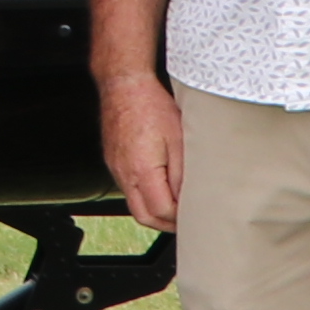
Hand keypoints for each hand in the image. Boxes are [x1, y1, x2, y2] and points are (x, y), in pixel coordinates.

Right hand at [94, 66, 182, 233]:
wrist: (124, 85)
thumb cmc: (152, 106)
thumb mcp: (179, 140)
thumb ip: (183, 174)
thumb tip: (188, 198)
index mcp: (142, 171)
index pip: (162, 211)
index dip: (181, 218)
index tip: (196, 213)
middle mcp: (125, 174)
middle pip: (144, 216)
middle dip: (166, 224)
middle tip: (186, 220)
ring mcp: (116, 168)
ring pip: (134, 204)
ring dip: (155, 210)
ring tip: (176, 204)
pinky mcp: (114, 161)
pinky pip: (128, 188)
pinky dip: (145, 195)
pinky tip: (160, 185)